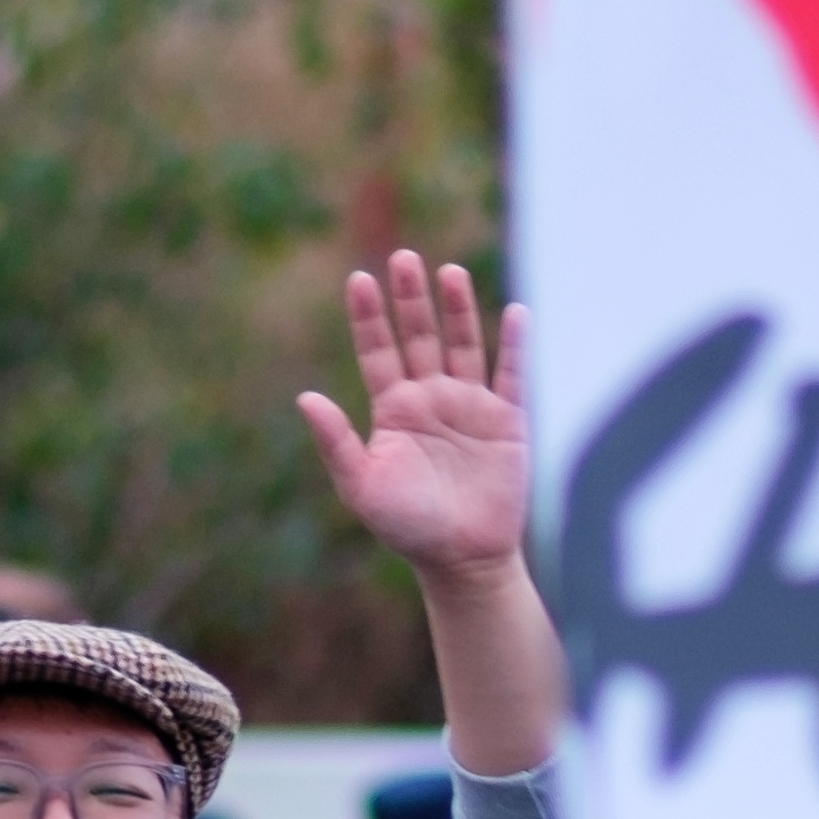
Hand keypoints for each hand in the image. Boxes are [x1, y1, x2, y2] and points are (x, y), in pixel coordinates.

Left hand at [299, 254, 531, 590]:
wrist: (463, 560)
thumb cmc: (408, 528)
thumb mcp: (363, 486)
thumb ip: (336, 442)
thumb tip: (304, 397)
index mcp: (394, 410)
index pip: (377, 351)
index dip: (369, 317)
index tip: (359, 279)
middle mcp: (431, 398)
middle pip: (419, 336)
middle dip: (410, 299)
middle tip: (402, 258)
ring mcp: (470, 405)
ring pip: (462, 344)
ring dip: (457, 308)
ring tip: (447, 272)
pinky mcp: (507, 420)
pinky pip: (511, 374)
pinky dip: (513, 344)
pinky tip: (514, 312)